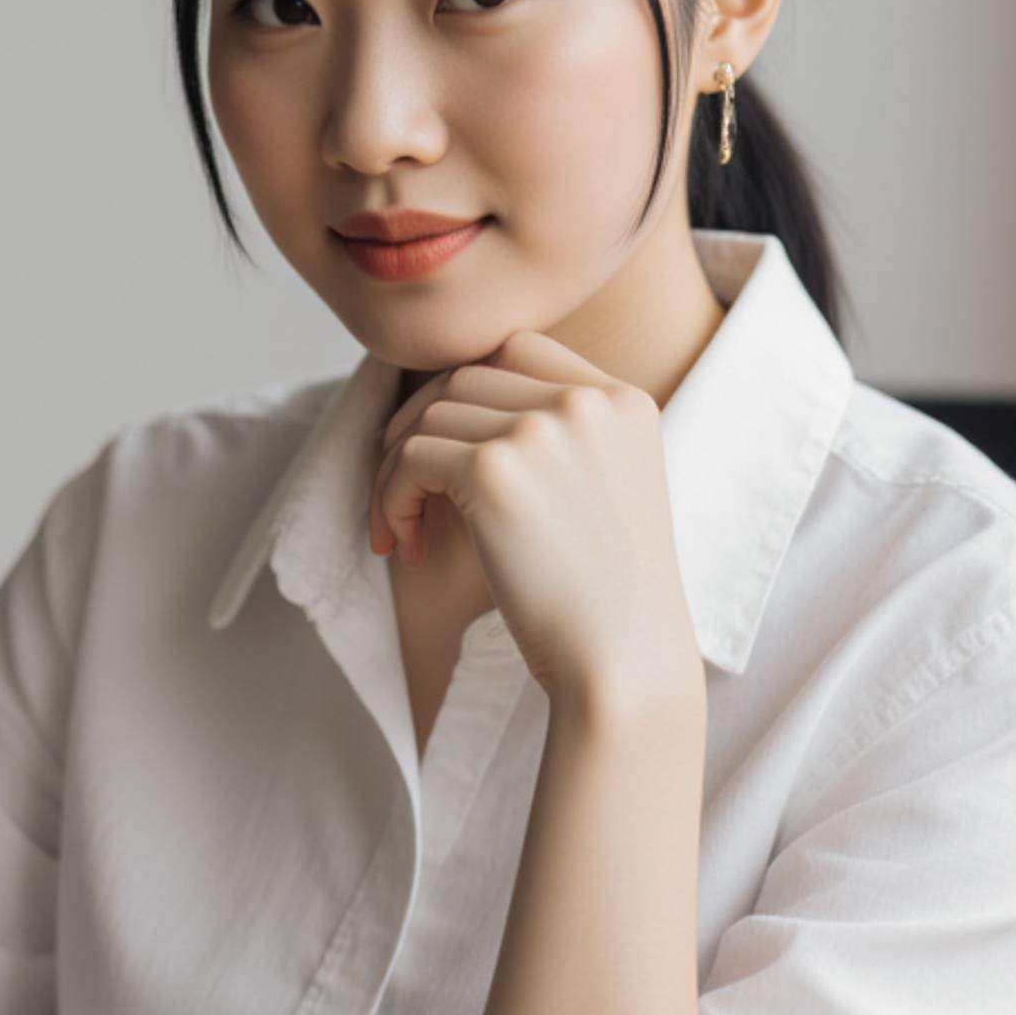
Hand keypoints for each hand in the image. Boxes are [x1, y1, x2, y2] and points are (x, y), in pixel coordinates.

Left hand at [370, 330, 701, 708]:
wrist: (624, 665)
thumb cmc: (607, 598)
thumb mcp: (607, 489)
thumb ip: (559, 436)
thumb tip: (454, 404)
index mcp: (624, 401)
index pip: (520, 349)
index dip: (468, 394)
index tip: (451, 453)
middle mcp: (588, 401)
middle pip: (466, 377)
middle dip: (422, 430)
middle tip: (407, 494)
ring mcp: (541, 429)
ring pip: (431, 415)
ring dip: (399, 471)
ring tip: (402, 530)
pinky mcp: (494, 470)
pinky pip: (410, 459)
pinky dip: (391, 499)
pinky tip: (403, 546)